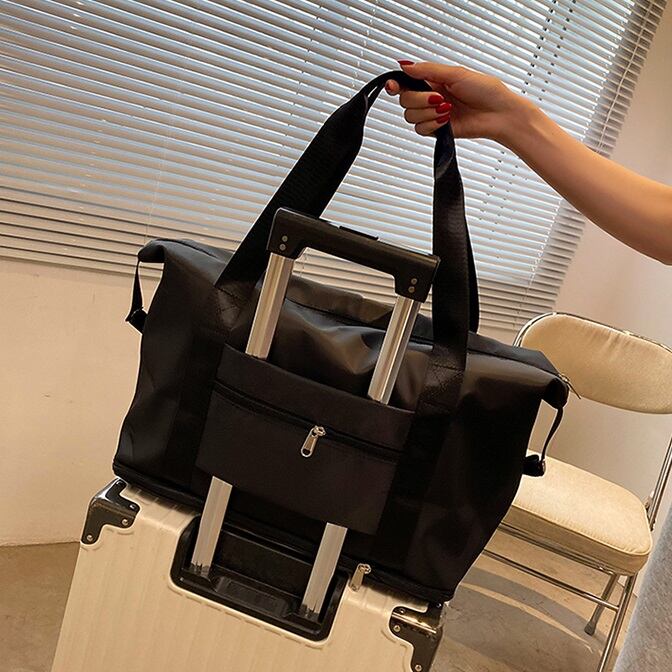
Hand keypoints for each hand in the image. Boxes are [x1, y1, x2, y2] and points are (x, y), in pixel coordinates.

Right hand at [386, 61, 532, 144]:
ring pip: (410, 117)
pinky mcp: (437, 130)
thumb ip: (428, 70)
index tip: (394, 86)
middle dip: (419, 100)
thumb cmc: (485, 91)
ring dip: (428, 113)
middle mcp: (430, 97)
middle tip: (438, 98)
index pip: (406, 83)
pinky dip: (432, 124)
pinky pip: (420, 130)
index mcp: (433, 81)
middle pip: (404, 100)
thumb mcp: (455, 73)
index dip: (395, 85)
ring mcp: (432, 115)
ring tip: (447, 109)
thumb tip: (405, 65)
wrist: (498, 114)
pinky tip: (446, 120)